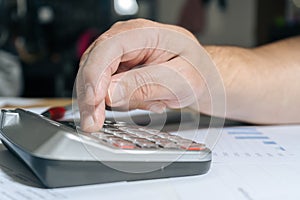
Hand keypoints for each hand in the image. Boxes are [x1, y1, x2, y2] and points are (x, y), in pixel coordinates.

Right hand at [76, 19, 222, 131]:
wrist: (202, 75)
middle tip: (94, 123)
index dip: (94, 76)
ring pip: (95, 80)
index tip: (93, 102)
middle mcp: (127, 40)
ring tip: (150, 103)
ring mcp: (121, 55)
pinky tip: (148, 101)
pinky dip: (121, 102)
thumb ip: (145, 84)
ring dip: (111, 102)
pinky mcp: (119, 70)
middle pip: (93, 65)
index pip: (108, 50)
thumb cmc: (197, 71)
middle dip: (91, 97)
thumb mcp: (180, 79)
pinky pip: (106, 89)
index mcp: (144, 33)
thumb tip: (110, 93)